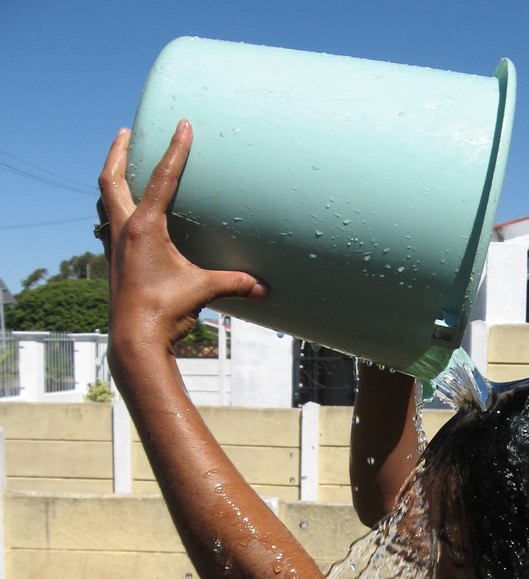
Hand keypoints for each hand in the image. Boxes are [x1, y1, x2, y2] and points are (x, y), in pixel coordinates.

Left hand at [97, 119, 267, 355]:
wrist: (134, 341)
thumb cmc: (164, 312)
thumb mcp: (202, 290)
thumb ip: (233, 283)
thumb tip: (264, 288)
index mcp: (144, 228)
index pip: (161, 179)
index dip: (174, 150)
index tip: (182, 126)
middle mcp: (123, 231)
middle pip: (111, 179)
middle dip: (118, 152)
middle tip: (126, 131)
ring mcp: (114, 247)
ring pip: (104, 201)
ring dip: (111, 180)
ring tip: (120, 166)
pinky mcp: (114, 263)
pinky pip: (108, 225)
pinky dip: (113, 211)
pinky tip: (123, 214)